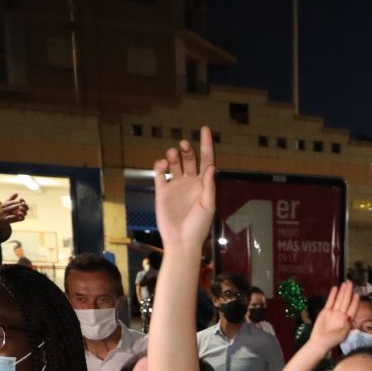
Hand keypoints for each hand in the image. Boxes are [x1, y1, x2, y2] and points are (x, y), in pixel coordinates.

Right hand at [0, 197, 25, 225]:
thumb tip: (0, 201)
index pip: (7, 202)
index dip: (13, 200)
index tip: (19, 199)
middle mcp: (0, 209)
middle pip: (9, 204)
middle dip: (15, 203)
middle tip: (22, 202)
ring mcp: (1, 214)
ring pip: (9, 209)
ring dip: (15, 208)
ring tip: (20, 207)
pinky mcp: (1, 220)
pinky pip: (8, 217)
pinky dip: (13, 216)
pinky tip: (17, 216)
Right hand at [154, 128, 216, 260]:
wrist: (181, 241)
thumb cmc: (198, 226)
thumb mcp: (208, 206)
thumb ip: (209, 186)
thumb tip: (212, 166)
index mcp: (204, 184)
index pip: (206, 160)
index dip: (206, 144)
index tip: (205, 129)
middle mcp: (190, 182)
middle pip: (189, 159)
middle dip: (187, 149)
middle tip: (183, 145)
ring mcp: (175, 186)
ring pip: (174, 163)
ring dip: (173, 155)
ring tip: (172, 153)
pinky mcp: (162, 192)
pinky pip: (160, 174)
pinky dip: (160, 165)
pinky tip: (162, 164)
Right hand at [306, 281, 359, 353]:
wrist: (320, 342)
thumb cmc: (332, 340)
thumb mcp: (343, 334)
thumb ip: (347, 324)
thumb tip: (349, 315)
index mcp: (347, 320)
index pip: (353, 308)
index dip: (355, 301)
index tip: (357, 294)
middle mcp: (341, 314)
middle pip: (346, 301)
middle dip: (349, 292)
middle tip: (351, 283)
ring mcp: (333, 312)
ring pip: (339, 300)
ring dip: (342, 291)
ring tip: (345, 283)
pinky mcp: (325, 311)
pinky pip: (330, 301)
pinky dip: (333, 295)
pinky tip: (335, 288)